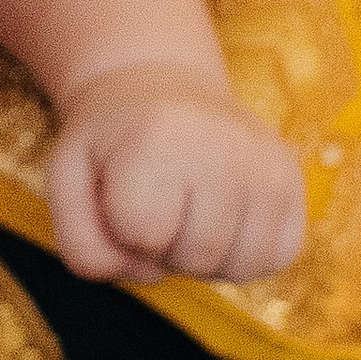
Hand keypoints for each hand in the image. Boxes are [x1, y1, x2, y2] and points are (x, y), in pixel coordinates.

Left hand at [45, 62, 308, 286]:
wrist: (159, 85)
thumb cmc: (110, 143)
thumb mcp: (67, 180)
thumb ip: (83, 246)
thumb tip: (147, 274)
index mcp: (159, 136)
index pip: (142, 234)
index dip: (122, 228)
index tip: (121, 190)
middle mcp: (225, 145)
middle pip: (194, 258)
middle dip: (164, 248)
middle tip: (156, 201)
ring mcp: (268, 164)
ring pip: (240, 269)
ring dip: (205, 258)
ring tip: (187, 210)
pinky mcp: (293, 180)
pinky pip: (276, 258)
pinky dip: (243, 255)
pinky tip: (221, 217)